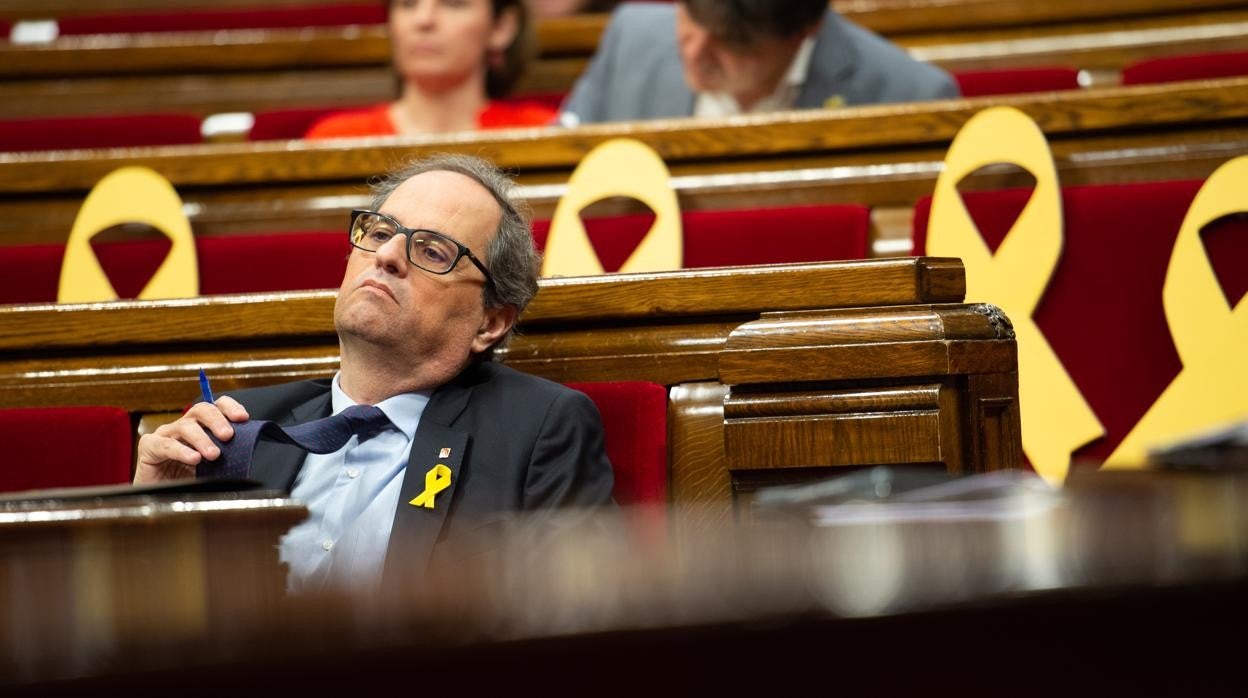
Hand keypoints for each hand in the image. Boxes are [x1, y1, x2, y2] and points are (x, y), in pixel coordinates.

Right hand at [134, 397, 249, 483]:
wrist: (162, 499)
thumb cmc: (190, 480)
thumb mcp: (214, 466)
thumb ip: (228, 454)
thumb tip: (252, 450)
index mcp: (201, 426)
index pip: (216, 406)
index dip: (230, 407)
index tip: (243, 417)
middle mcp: (183, 426)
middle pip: (201, 410)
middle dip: (217, 420)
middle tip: (228, 436)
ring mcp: (165, 434)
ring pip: (185, 426)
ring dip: (202, 439)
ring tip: (214, 454)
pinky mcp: (149, 447)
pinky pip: (166, 445)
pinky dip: (181, 451)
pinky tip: (194, 458)